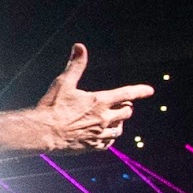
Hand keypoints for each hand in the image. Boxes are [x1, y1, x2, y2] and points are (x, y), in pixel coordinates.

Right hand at [35, 43, 153, 153]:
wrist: (42, 132)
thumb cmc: (52, 106)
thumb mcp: (63, 83)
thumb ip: (76, 65)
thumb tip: (79, 46)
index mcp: (99, 101)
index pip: (127, 93)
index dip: (141, 91)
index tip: (150, 91)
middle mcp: (103, 118)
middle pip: (127, 112)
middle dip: (126, 107)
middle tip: (121, 105)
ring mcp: (99, 133)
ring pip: (120, 129)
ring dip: (119, 123)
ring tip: (113, 120)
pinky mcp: (92, 145)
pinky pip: (109, 143)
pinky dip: (110, 138)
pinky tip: (104, 135)